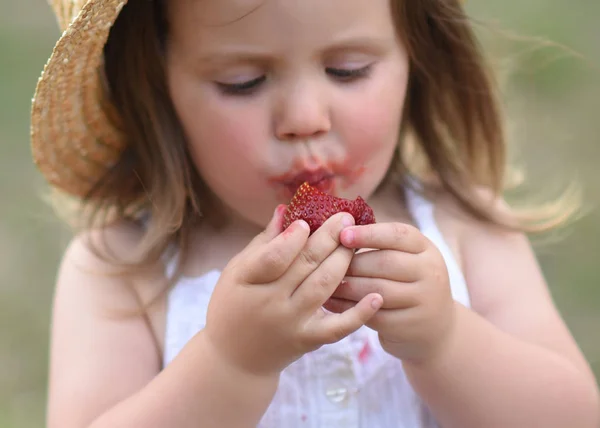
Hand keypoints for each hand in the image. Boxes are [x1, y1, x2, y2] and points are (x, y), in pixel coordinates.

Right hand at [203, 206, 382, 376]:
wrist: (235, 358)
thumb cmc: (234, 304)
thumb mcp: (238, 271)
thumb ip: (264, 243)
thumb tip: (285, 209)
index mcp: (247, 281)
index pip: (273, 256)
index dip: (292, 237)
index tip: (308, 220)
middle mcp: (270, 303)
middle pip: (305, 265)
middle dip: (328, 238)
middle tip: (345, 217)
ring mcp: (291, 322)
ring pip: (324, 286)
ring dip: (343, 260)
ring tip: (356, 240)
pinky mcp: (308, 340)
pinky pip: (338, 327)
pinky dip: (359, 313)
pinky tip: (376, 296)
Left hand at [323, 222, 455, 362]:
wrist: (434, 325)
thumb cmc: (407, 280)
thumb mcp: (405, 256)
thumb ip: (380, 243)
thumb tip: (338, 228)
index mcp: (426, 248)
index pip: (397, 235)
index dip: (368, 233)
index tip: (342, 235)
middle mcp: (430, 272)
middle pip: (386, 262)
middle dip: (353, 263)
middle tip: (328, 263)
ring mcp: (423, 300)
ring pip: (377, 290)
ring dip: (348, 286)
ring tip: (327, 282)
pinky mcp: (409, 325)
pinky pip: (374, 315)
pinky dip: (349, 308)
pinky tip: (332, 302)